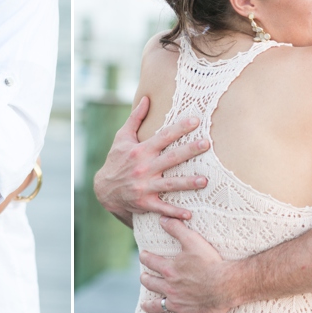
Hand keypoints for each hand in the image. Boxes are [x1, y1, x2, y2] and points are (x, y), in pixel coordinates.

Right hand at [93, 96, 208, 220]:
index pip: (163, 136)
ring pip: (169, 184)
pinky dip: (175, 212)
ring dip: (187, 183)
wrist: (104, 189)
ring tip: (204, 180)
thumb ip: (135, 118)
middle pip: (171, 158)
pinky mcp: (145, 202)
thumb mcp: (122, 137)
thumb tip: (146, 98)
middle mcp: (144, 167)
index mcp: (141, 150)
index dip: (180, 127)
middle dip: (189, 151)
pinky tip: (190, 214)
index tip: (196, 120)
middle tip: (207, 144)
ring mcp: (145, 186)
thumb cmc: (116, 160)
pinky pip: (162, 208)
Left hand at [139, 217, 238, 312]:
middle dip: (146, 279)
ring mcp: (177, 303)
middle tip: (145, 277)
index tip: (144, 256)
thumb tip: (162, 219)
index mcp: (169, 269)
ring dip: (149, 304)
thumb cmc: (211, 261)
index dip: (145, 257)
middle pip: (149, 282)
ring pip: (157, 305)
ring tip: (145, 305)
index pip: (149, 261)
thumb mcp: (193, 240)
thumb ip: (176, 228)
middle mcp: (169, 287)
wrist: (227, 284)